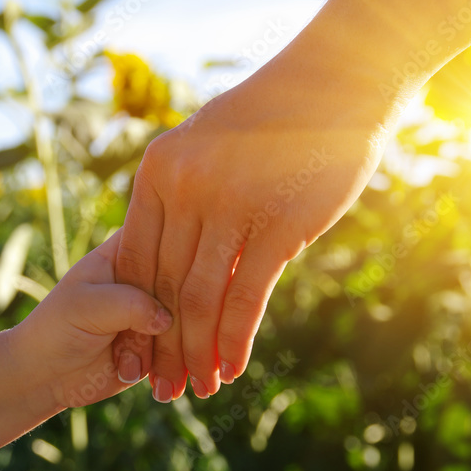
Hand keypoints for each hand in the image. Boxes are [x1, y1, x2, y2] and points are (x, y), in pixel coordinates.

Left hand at [18, 228, 172, 408]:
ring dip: (171, 346)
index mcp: (130, 247)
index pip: (168, 236)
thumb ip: (129, 304)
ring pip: (193, 318)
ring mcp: (161, 308)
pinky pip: (187, 349)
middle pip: (188, 279)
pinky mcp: (166, 341)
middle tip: (139, 336)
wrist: (47, 374)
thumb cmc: (58, 328)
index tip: (162, 288)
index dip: (179, 255)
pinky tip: (142, 373)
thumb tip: (169, 319)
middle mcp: (151, 273)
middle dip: (174, 313)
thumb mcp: (86, 306)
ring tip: (125, 360)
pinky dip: (173, 366)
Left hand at [112, 48, 396, 400]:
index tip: (137, 349)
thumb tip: (175, 239)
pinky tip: (234, 367)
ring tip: (199, 390)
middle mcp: (184, 189)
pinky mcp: (277, 225)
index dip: (134, 313)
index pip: (134, 259)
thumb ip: (185, 193)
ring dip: (196, 353)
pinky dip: (235, 338)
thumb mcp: (211, 144)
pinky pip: (246, 296)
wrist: (336, 80)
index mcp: (158, 171)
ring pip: (198, 299)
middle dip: (160, 346)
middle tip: (162, 389)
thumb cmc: (273, 115)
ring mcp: (228, 207)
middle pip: (161, 287)